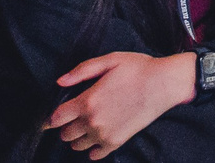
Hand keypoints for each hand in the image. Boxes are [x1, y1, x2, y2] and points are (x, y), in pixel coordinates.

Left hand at [45, 50, 192, 157]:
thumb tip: (60, 82)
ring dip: (77, 138)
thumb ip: (82, 71)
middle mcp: (92, 121)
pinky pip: (95, 155)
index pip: (56, 118)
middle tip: (74, 117)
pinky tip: (97, 137)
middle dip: (65, 126)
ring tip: (86, 126)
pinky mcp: (116, 142)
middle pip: (65, 134)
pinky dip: (92, 149)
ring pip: (77, 146)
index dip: (50, 118)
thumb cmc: (138, 69)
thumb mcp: (109, 61)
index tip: (52, 116)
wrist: (164, 84)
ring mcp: (104, 134)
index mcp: (87, 101)